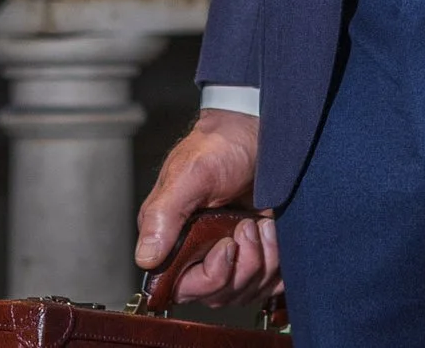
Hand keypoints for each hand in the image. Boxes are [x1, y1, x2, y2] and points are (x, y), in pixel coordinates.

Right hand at [135, 109, 282, 306]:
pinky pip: (270, 284)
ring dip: (262, 260)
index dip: (209, 278)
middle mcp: (201, 251)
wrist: (259, 129)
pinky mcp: (260, 252)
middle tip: (247, 226)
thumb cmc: (220, 145)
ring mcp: (233, 253)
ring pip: (247, 290)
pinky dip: (278, 264)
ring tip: (261, 223)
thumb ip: (164, 216)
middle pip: (219, 295)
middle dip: (241, 266)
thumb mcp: (190, 175)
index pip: (183, 288)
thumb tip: (146, 258)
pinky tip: (275, 233)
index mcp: (174, 238)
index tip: (226, 247)